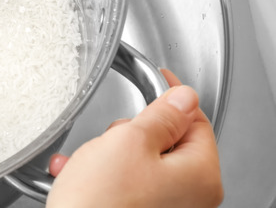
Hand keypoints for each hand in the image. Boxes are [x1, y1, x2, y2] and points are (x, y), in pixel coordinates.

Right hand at [46, 69, 222, 207]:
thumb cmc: (100, 203)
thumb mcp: (129, 141)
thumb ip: (160, 115)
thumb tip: (182, 97)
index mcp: (200, 176)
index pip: (196, 119)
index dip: (172, 97)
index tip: (158, 80)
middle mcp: (189, 198)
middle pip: (165, 141)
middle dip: (129, 132)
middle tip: (111, 138)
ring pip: (137, 161)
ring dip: (105, 153)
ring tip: (87, 163)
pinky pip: (120, 183)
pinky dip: (97, 174)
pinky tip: (76, 175)